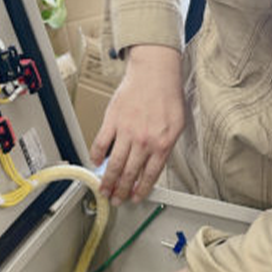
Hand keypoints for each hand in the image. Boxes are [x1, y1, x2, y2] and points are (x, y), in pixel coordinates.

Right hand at [90, 45, 183, 203]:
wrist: (155, 72)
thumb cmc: (167, 95)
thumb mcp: (177, 125)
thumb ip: (166, 146)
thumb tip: (153, 165)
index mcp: (162, 143)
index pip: (150, 175)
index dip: (141, 190)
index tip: (135, 198)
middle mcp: (144, 140)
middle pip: (129, 173)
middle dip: (122, 191)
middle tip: (116, 199)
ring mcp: (126, 131)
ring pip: (114, 164)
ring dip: (107, 181)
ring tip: (103, 190)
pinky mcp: (112, 120)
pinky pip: (100, 143)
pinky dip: (95, 156)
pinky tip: (94, 163)